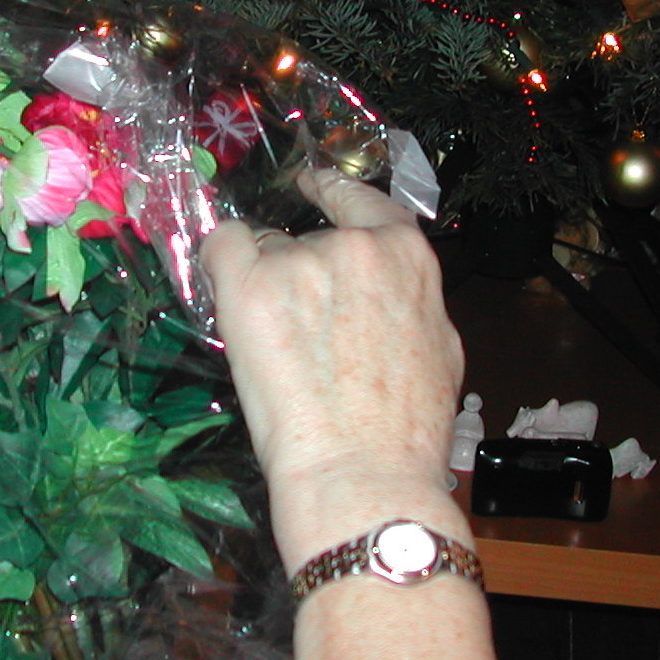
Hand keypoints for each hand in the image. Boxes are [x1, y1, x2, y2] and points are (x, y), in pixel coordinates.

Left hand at [202, 169, 463, 564]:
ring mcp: (299, 262)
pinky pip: (221, 247)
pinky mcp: (249, 287)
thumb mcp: (440, 349)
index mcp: (408, 256)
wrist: (363, 473)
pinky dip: (220, 266)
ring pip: (266, 252)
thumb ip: (410, 302)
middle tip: (301, 334)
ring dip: (265, 285)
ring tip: (279, 351)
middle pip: (308, 237)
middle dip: (300, 273)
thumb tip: (388, 292)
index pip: (365, 201)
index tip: (313, 185)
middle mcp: (354, 246)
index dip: (333, 191)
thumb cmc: (407, 430)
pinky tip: (231, 303)